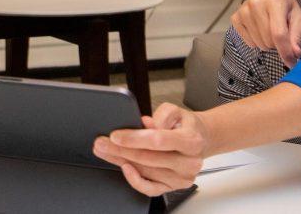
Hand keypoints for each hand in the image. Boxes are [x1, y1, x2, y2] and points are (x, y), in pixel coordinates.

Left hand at [92, 103, 208, 196]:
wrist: (199, 139)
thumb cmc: (184, 125)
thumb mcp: (176, 111)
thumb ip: (162, 115)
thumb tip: (145, 125)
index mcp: (191, 141)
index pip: (158, 141)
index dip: (134, 139)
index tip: (115, 136)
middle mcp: (189, 162)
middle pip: (149, 158)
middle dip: (121, 150)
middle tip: (102, 143)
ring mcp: (181, 177)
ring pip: (146, 172)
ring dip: (122, 161)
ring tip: (106, 151)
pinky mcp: (173, 187)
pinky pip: (150, 189)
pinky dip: (135, 180)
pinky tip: (124, 168)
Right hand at [231, 0, 300, 67]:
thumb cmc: (285, 6)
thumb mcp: (298, 16)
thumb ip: (297, 35)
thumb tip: (295, 54)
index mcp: (275, 2)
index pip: (279, 34)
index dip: (285, 52)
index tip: (292, 63)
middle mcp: (256, 4)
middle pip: (268, 41)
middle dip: (277, 44)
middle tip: (280, 34)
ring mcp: (243, 11)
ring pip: (258, 44)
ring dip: (267, 43)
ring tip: (270, 30)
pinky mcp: (235, 18)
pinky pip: (248, 42)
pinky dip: (256, 41)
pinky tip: (259, 30)